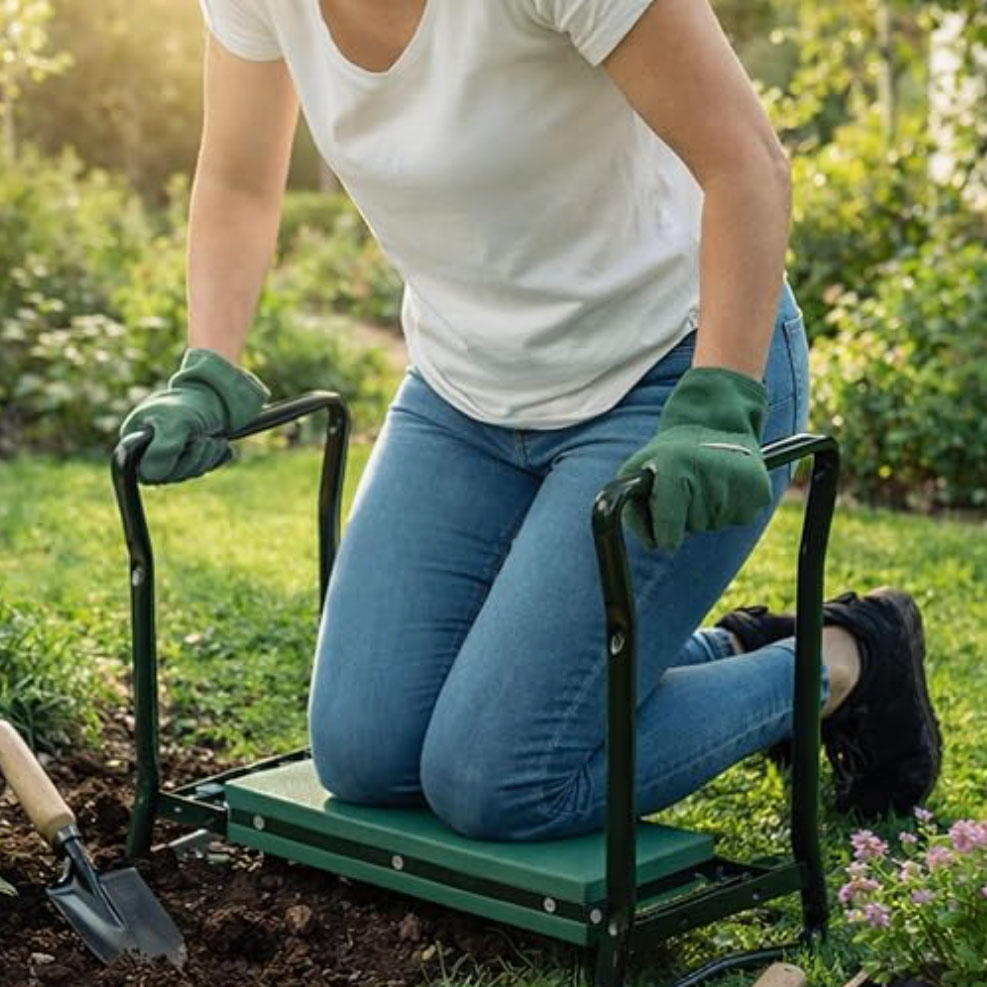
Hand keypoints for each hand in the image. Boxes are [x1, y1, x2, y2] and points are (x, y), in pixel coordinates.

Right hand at [119, 348, 268, 484]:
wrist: (211, 396)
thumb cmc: (186, 405)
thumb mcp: (174, 422)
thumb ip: (164, 447)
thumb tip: (151, 475)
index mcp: (134, 444)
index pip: (147, 473)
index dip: (171, 465)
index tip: (189, 444)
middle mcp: (149, 455)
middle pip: (172, 476)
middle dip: (195, 458)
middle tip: (204, 439)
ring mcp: (171, 459)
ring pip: (191, 473)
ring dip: (208, 456)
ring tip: (213, 439)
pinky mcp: (192, 460)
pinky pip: (208, 469)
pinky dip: (217, 456)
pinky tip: (218, 443)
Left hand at [617, 366, 770, 550]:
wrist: (718, 424)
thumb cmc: (672, 452)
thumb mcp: (639, 469)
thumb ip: (632, 509)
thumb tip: (652, 544)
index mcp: (674, 464)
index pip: (669, 529)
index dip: (664, 535)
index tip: (664, 534)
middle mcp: (708, 470)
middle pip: (692, 527)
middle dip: (685, 516)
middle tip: (688, 487)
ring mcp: (738, 481)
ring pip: (714, 523)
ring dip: (707, 511)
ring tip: (707, 482)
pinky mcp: (760, 490)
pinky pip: (737, 519)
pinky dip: (729, 509)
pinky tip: (727, 485)